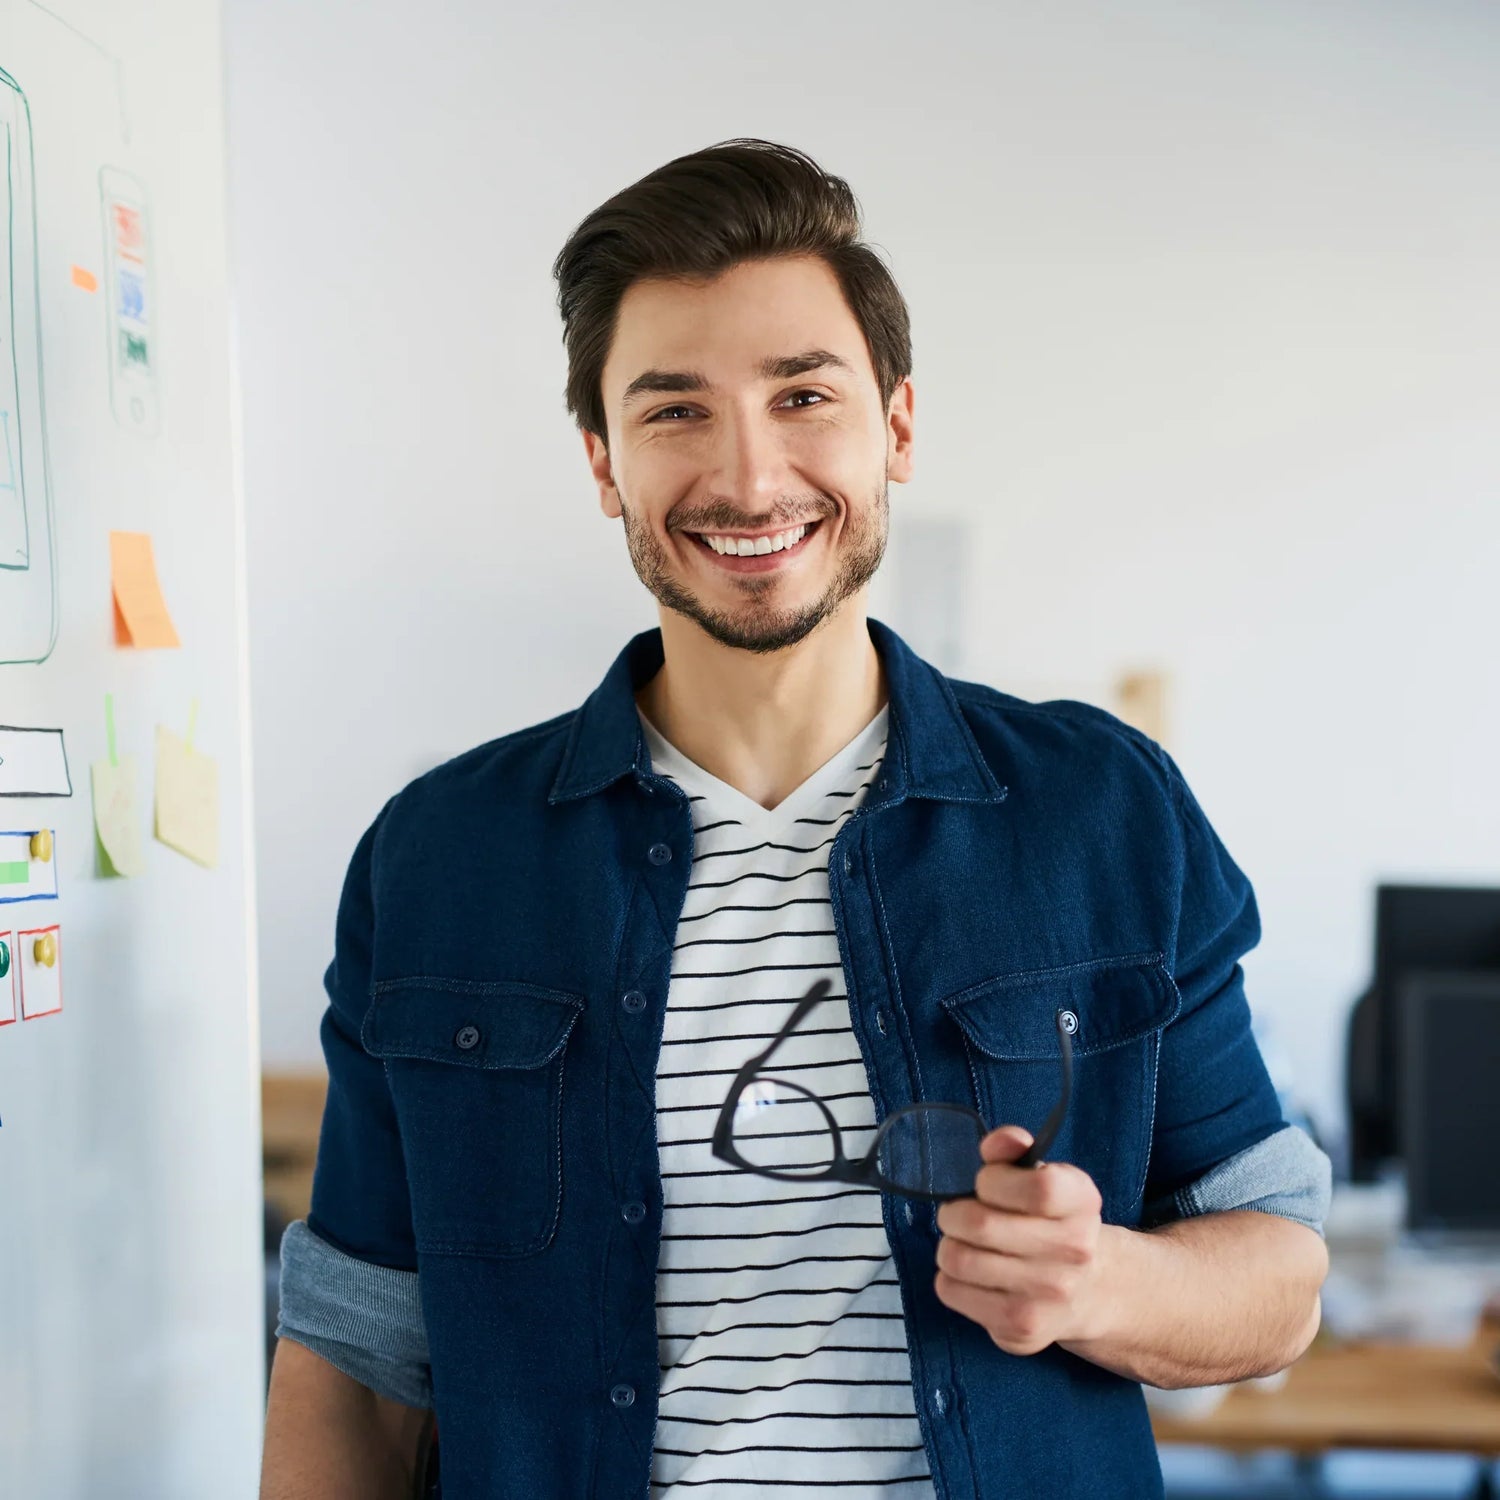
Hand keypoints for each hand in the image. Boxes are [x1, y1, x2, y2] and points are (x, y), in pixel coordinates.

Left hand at [933, 1125, 1107, 1355]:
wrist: (1088, 1289)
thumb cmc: (1050, 1221)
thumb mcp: (1043, 1175)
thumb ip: (1013, 1150)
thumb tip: (995, 1144)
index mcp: (1081, 1204)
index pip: (1038, 1188)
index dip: (994, 1180)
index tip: (986, 1183)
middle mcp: (1074, 1253)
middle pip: (981, 1224)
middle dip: (955, 1212)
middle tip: (960, 1213)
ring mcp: (1050, 1296)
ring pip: (958, 1258)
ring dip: (949, 1244)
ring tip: (964, 1243)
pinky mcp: (1022, 1329)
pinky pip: (951, 1291)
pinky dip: (949, 1278)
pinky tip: (972, 1275)